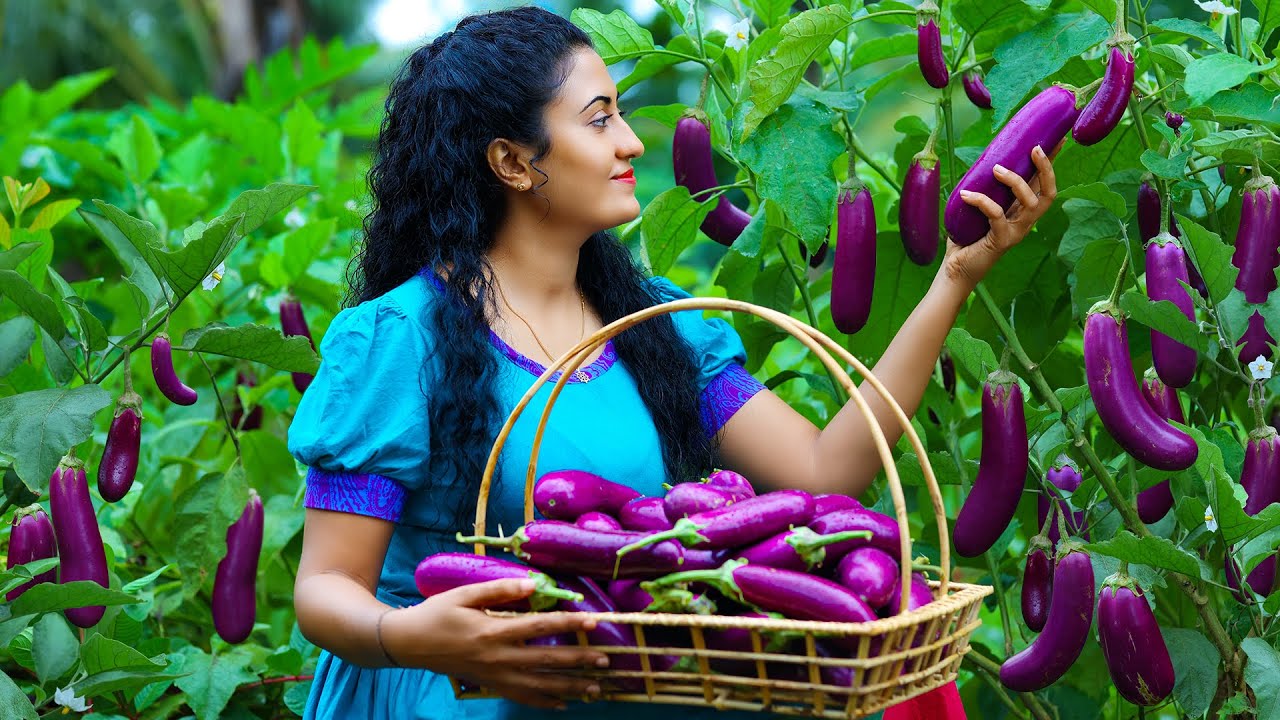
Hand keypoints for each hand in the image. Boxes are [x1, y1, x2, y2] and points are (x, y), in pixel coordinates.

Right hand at [382, 578, 608, 708]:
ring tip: (595, 688)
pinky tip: (564, 704)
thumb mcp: (465, 594)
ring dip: (569, 687)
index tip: (594, 621)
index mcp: (493, 631)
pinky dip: (544, 702)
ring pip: (539, 685)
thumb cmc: (437, 613)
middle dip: (579, 661)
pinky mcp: (490, 685)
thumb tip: (533, 584)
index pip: (540, 626)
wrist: (410, 643)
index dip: (569, 623)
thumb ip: (499, 589)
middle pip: (547, 660)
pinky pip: (522, 697)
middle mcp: (498, 657)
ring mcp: (495, 675)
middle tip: (606, 661)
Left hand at [940, 140, 1062, 290]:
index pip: (1043, 184)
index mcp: (1022, 211)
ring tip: (996, 168)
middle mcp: (1025, 221)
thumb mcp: (978, 207)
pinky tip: (966, 194)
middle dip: (1046, 169)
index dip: (1051, 163)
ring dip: (1016, 181)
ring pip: (1030, 203)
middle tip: (1034, 149)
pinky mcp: (1001, 241)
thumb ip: (985, 188)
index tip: (1057, 139)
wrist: (956, 269)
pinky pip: (997, 215)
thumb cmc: (966, 237)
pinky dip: (982, 202)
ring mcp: (1016, 232)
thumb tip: (981, 159)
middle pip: (1048, 194)